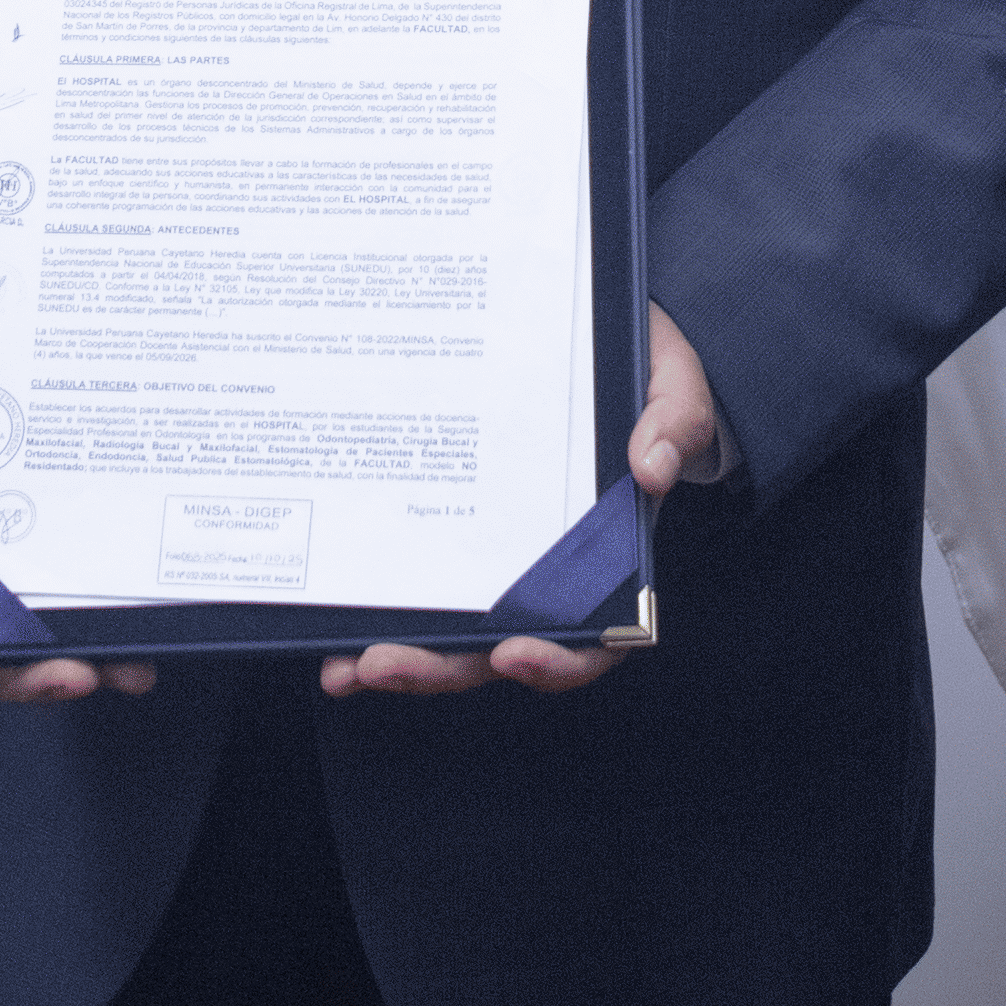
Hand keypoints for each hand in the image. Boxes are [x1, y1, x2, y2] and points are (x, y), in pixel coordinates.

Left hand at [323, 307, 723, 699]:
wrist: (601, 338)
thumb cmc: (644, 372)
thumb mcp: (674, 384)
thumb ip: (675, 420)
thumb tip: (651, 468)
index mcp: (611, 559)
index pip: (596, 638)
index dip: (557, 660)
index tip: (515, 654)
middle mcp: (548, 576)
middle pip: (497, 649)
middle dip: (438, 667)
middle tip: (381, 664)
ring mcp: (495, 561)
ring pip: (449, 633)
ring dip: (399, 658)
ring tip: (345, 666)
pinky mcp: (452, 530)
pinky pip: (416, 580)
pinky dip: (377, 607)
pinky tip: (331, 616)